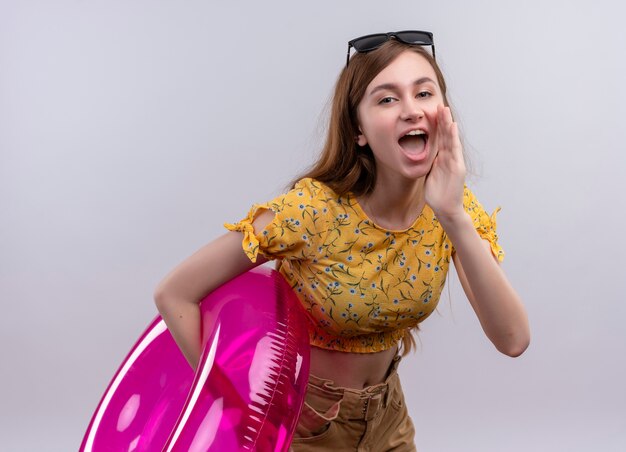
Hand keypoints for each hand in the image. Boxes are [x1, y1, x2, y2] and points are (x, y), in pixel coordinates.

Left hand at [424, 105, 465, 220]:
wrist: (445, 208)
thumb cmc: (437, 193)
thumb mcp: (428, 173)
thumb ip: (427, 162)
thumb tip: (416, 153)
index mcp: (441, 158)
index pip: (438, 138)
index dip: (435, 126)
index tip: (431, 112)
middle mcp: (449, 157)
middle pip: (445, 135)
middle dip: (442, 120)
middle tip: (439, 104)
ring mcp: (454, 162)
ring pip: (450, 139)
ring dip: (448, 124)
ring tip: (445, 110)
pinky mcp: (458, 168)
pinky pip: (455, 150)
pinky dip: (453, 138)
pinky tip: (452, 127)